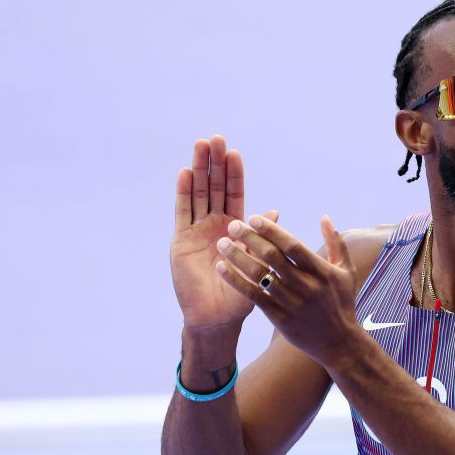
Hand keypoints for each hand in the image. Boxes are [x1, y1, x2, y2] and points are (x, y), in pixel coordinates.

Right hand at [170, 134, 278, 329]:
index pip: (234, 194)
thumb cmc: (241, 294)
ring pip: (198, 194)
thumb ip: (261, 237)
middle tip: (215, 138)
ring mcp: (196, 231)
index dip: (233, 174)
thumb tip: (273, 212)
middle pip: (214, 188)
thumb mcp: (257, 262)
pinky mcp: (181, 240)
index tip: (234, 152)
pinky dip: (184, 192)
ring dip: (199, 170)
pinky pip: (183, 212)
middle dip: (215, 164)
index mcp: (234, 229)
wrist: (217, 316)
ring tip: (200, 146)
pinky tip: (186, 173)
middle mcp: (214, 226)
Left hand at [213, 212, 360, 363]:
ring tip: (222, 244)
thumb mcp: (346, 272)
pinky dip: (236, 281)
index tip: (254, 218)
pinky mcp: (280, 319)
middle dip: (250, 238)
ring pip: (259, 276)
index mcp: (321, 271)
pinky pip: (254, 297)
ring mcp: (292, 303)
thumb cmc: (342, 303)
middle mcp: (306, 286)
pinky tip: (222, 268)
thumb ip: (336, 243)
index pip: (292, 246)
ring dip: (238, 257)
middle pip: (272, 257)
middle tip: (232, 225)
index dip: (272, 230)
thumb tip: (325, 217)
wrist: (340, 343)